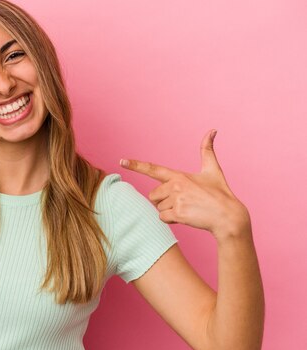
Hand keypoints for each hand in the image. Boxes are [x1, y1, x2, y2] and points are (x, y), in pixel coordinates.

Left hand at [119, 130, 250, 239]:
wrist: (229, 216)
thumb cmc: (220, 193)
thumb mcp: (213, 170)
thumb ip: (207, 150)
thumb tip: (212, 130)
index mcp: (179, 176)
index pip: (152, 169)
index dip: (136, 165)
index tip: (121, 161)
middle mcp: (175, 186)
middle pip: (153, 195)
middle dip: (164, 201)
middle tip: (184, 202)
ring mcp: (176, 200)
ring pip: (158, 207)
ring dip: (169, 211)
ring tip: (188, 209)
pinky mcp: (178, 213)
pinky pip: (163, 218)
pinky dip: (172, 219)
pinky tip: (187, 217)